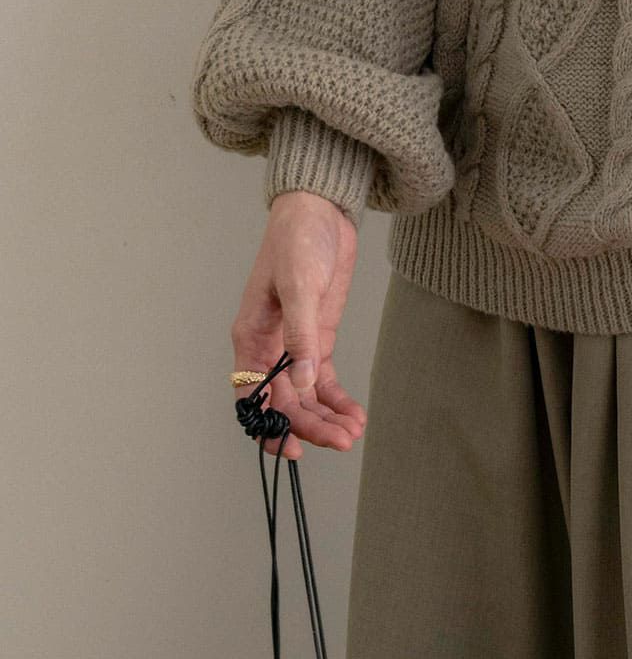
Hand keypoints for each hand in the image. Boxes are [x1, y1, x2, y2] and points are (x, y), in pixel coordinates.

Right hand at [229, 192, 367, 461]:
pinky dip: (336, 398)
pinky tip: (353, 414)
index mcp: (251, 337)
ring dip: (326, 418)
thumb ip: (300, 335)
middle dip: (309, 426)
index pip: (253, 396)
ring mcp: (295, 344)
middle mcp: (269, 347)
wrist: (321, 210)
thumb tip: (303, 383)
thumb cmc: (298, 241)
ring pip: (306, 396)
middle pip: (284, 402)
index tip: (292, 448)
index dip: (269, 426)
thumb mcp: (299, 286)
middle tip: (342, 441)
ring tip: (353, 433)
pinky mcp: (318, 336)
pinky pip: (323, 379)